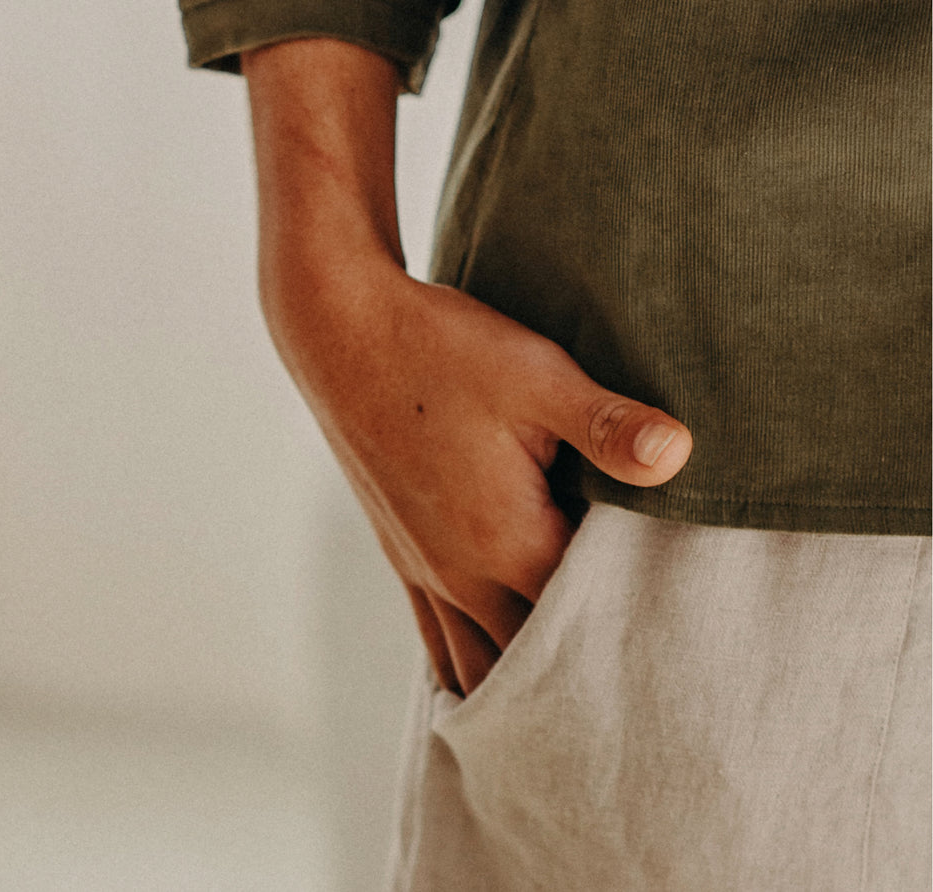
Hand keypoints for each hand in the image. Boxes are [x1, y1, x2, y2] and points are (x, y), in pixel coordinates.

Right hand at [241, 37, 691, 696]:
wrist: (340, 327)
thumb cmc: (441, 349)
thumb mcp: (538, 376)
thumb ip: (609, 425)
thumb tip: (680, 455)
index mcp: (509, 543)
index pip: (592, 621)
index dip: (638, 626)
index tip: (680, 621)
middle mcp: (464, 575)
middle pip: (537, 662)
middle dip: (585, 672)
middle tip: (640, 670)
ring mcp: (426, 569)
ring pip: (480, 665)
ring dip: (525, 681)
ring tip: (573, 693)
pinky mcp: (401, 550)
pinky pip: (436, 639)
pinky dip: (469, 667)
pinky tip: (489, 675)